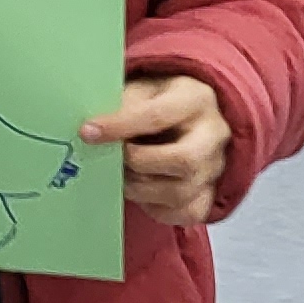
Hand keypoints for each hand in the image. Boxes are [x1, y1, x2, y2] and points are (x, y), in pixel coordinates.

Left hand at [84, 73, 229, 226]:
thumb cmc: (158, 101)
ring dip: (140, 188)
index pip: (157, 117)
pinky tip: (141, 190)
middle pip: (184, 161)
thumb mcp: (141, 89)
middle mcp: (213, 134)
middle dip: (139, 163)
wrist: (185, 118)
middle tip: (116, 159)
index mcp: (196, 99)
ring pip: (180, 193)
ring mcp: (215, 167)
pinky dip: (154, 207)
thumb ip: (122, 106)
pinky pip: (184, 213)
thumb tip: (93, 130)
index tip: (88, 132)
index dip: (119, 127)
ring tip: (122, 175)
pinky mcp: (209, 194)